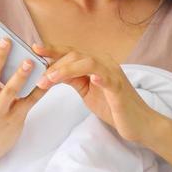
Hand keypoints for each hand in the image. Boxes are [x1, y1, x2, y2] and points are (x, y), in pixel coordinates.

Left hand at [33, 44, 161, 144]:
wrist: (137, 123)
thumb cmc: (111, 106)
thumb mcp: (86, 90)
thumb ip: (72, 78)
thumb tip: (51, 71)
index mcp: (95, 63)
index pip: (71, 52)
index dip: (53, 49)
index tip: (34, 48)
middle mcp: (104, 64)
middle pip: (75, 55)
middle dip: (54, 66)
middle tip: (39, 80)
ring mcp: (113, 75)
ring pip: (88, 63)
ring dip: (66, 70)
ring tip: (51, 79)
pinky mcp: (120, 89)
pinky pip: (109, 79)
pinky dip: (100, 77)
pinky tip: (92, 79)